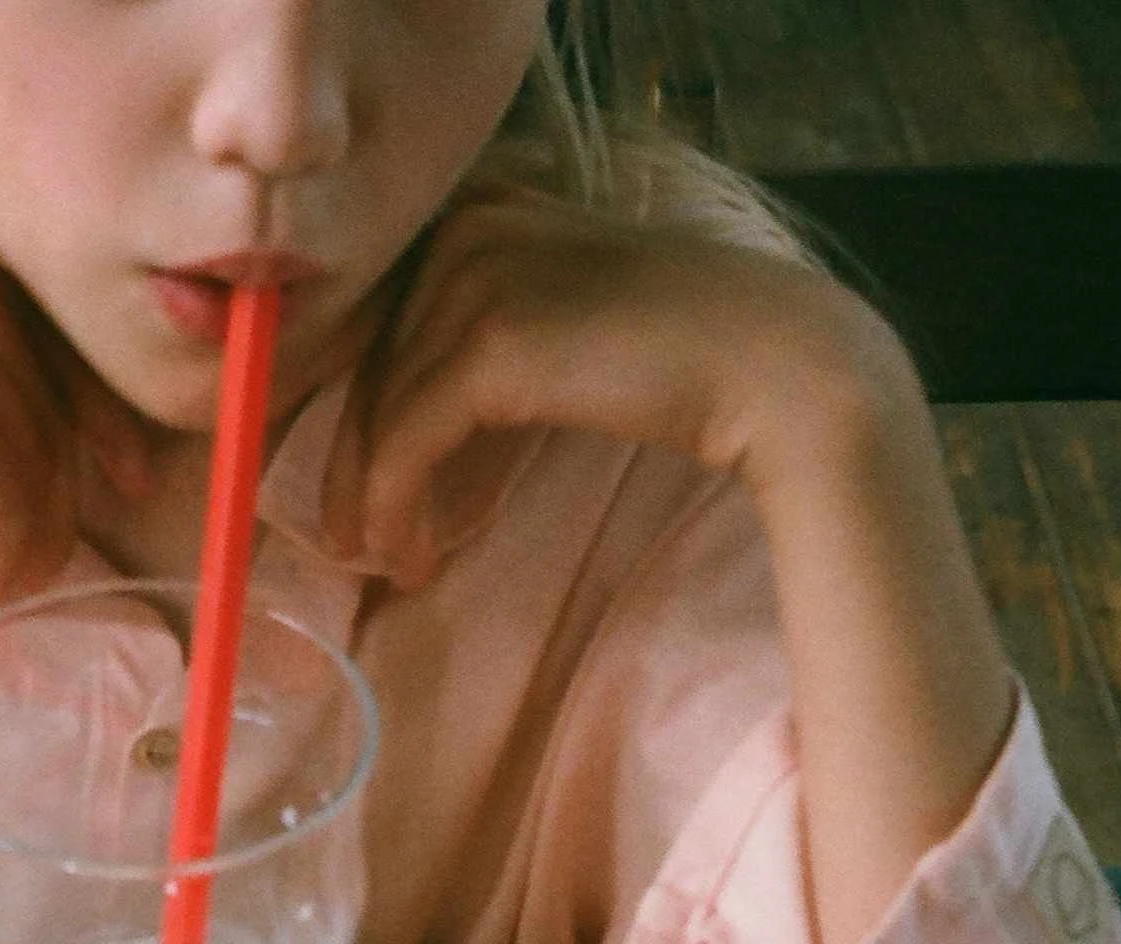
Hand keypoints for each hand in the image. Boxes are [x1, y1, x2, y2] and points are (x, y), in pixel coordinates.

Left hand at [318, 182, 912, 588]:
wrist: (771, 364)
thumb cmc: (680, 354)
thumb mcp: (563, 319)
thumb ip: (492, 333)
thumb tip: (413, 410)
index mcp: (483, 206)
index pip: (389, 317)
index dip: (362, 404)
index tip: (357, 477)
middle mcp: (468, 227)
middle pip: (376, 362)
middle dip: (356, 459)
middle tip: (349, 537)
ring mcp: (474, 280)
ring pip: (382, 410)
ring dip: (375, 499)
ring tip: (387, 560)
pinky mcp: (488, 347)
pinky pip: (405, 444)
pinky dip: (397, 509)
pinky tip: (413, 557)